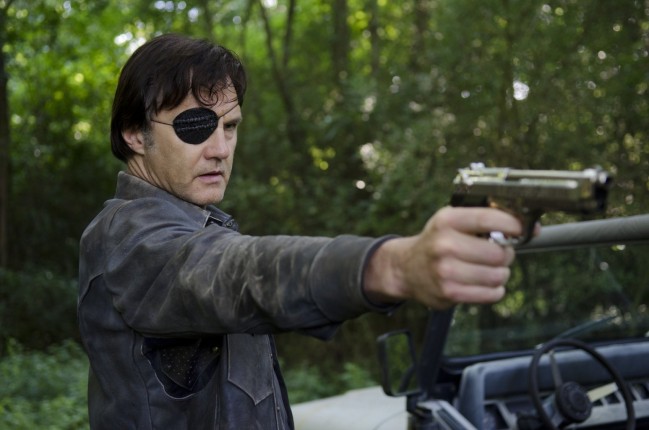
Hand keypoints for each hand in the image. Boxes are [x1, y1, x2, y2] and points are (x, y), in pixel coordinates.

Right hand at [363, 207, 527, 308]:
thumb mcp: (453, 222)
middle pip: (498, 253)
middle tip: (498, 254)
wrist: (407, 268)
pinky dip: (494, 290)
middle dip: (505, 254)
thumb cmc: (438, 242)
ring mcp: (446, 270)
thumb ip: (488, 221)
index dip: (512, 225)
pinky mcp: (450, 292)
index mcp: (447, 220)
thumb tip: (533, 229)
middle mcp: (444, 244)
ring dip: (501, 274)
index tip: (519, 230)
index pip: (488, 219)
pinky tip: (484, 283)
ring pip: (498, 275)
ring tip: (489, 269)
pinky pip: (491, 294)